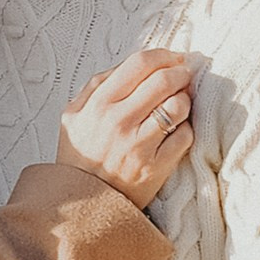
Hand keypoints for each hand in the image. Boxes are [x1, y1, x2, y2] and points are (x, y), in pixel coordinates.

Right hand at [58, 48, 197, 208]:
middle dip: (180, 73)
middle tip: (183, 75)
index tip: (172, 58)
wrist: (83, 203)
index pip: (139, 63)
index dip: (163, 55)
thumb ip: (97, 85)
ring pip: (179, 106)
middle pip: (163, 80)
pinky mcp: (156, 167)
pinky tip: (176, 130)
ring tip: (180, 103)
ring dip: (185, 100)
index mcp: (99, 104)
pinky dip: (185, 128)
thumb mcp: (74, 115)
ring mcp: (139, 145)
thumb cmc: (80, 157)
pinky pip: (184, 135)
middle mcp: (119, 122)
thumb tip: (132, 65)